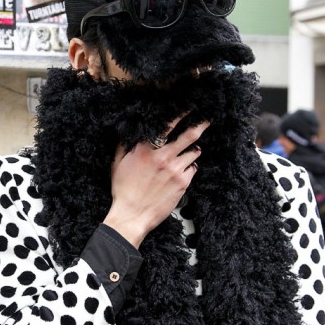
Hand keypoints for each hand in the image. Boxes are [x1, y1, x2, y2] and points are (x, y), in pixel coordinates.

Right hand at [103, 114, 209, 246]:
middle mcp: (163, 156)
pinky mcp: (183, 183)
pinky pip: (193, 169)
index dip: (181, 115)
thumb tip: (128, 132)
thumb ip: (125, 145)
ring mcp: (175, 170)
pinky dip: (191, 167)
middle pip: (189, 135)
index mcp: (146, 149)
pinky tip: (185, 169)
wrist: (132, 215)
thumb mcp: (118, 164)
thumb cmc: (124, 192)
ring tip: (192, 151)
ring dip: (194, 150)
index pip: (168, 125)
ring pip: (194, 152)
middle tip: (206, 120)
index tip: (189, 109)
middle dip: (200, 125)